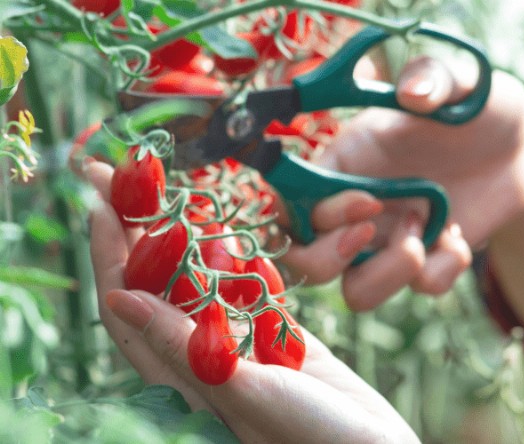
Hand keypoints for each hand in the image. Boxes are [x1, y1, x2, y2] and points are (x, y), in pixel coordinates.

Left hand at [85, 161, 418, 443]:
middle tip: (123, 174)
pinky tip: (232, 233)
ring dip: (184, 238)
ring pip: (202, 284)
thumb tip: (119, 299)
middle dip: (136, 230)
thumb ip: (184, 347)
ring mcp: (243, 349)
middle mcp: (204, 361)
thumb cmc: (312, 438)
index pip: (128, 306)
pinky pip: (249, 294)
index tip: (102, 197)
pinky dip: (238, 261)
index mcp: (183, 379)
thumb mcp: (244, 391)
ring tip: (169, 191)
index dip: (110, 252)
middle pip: (157, 286)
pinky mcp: (281, 342)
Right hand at [280, 57, 523, 336]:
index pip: (291, 202)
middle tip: (373, 229)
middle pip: (301, 262)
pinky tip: (459, 237)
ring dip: (386, 275)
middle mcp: (355, 208)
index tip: (369, 200)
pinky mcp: (426, 262)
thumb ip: (432, 77)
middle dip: (326, 259)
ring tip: (422, 238)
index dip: (315, 213)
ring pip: (356, 293)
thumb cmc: (476, 106)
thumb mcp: (459, 83)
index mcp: (345, 161)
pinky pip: (420, 287)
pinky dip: (442, 270)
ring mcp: (389, 241)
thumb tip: (412, 93)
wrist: (520, 147)